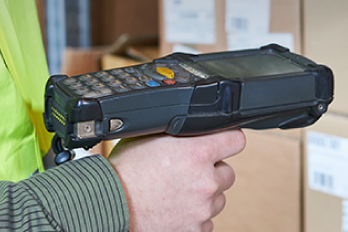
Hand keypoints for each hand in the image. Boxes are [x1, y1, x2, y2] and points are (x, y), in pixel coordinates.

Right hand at [108, 130, 246, 231]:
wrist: (111, 205)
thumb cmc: (125, 172)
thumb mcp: (151, 137)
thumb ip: (180, 132)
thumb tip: (195, 126)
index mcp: (197, 153)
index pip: (236, 140)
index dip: (226, 139)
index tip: (221, 142)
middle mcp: (205, 181)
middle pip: (228, 172)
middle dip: (211, 171)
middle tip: (186, 171)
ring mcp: (203, 209)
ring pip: (217, 199)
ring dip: (203, 195)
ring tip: (176, 192)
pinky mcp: (196, 230)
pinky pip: (206, 221)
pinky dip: (194, 216)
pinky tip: (174, 208)